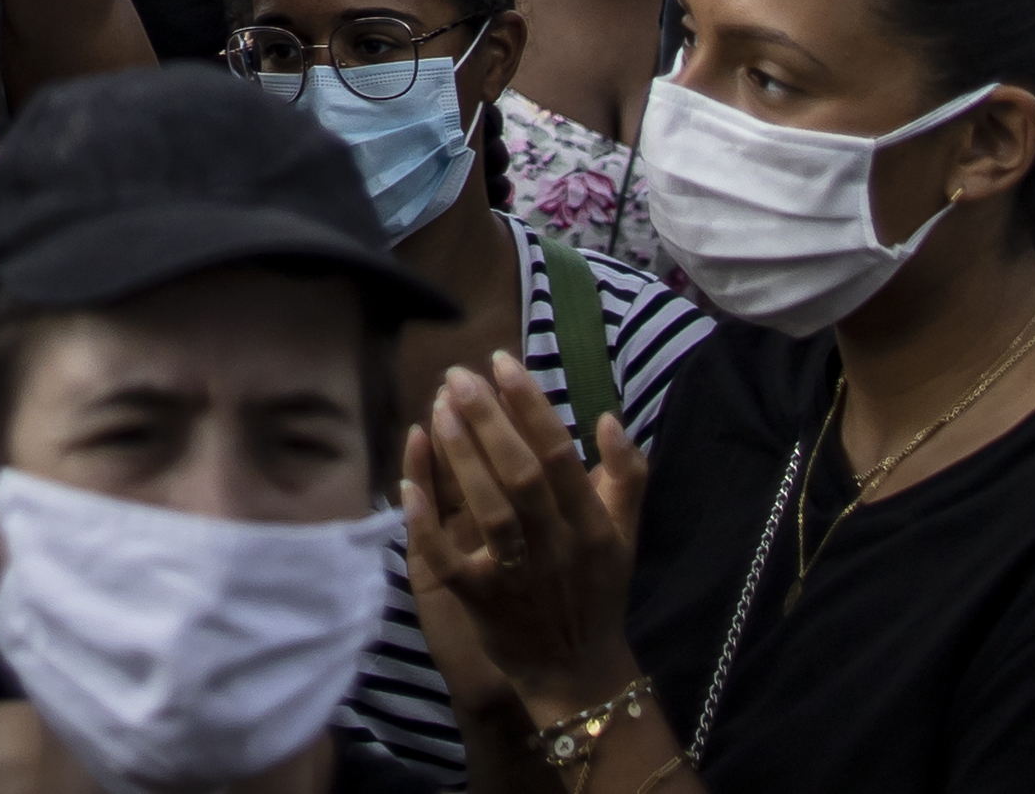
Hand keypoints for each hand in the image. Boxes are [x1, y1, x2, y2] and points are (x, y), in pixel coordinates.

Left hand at [399, 352, 651, 726]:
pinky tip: (407, 485)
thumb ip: (627, 475)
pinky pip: (449, 561)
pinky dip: (427, 525)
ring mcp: (518, 578)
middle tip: (459, 376)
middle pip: (521, 475)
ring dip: (461, 458)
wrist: (578, 673)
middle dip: (488, 421)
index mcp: (591, 525)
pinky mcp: (482, 604)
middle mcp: (558, 548)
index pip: (560, 453)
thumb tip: (608, 417)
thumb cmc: (598, 592)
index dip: (530, 405)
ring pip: (489, 511)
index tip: (502, 362)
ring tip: (438, 410)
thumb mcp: (625, 535)